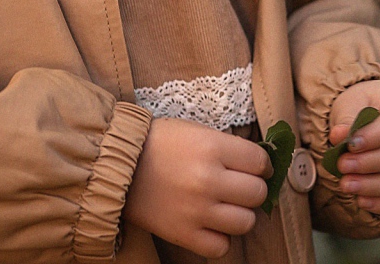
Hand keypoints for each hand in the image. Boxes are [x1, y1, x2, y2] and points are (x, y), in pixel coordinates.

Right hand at [124, 117, 270, 256]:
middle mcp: (208, 180)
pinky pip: (220, 247)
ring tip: (226, 207)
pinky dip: (220, 239)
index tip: (255, 168)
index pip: (260, 162)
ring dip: (240, 215)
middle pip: (257, 194)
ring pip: (245, 223)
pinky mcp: (182, 234)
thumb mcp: (198, 132)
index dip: (262, 165)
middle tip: (239, 187)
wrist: (117, 165)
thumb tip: (259, 165)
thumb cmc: (160, 143)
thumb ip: (229, 148)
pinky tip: (211, 225)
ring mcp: (196, 210)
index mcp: (213, 148)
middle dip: (252, 189)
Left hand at [327, 79, 379, 215]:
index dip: (376, 136)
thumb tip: (339, 136)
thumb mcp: (351, 101)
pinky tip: (361, 201)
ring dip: (374, 186)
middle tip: (343, 165)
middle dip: (371, 164)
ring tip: (346, 185)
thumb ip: (346, 118)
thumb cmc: (362, 105)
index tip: (351, 145)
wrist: (372, 114)